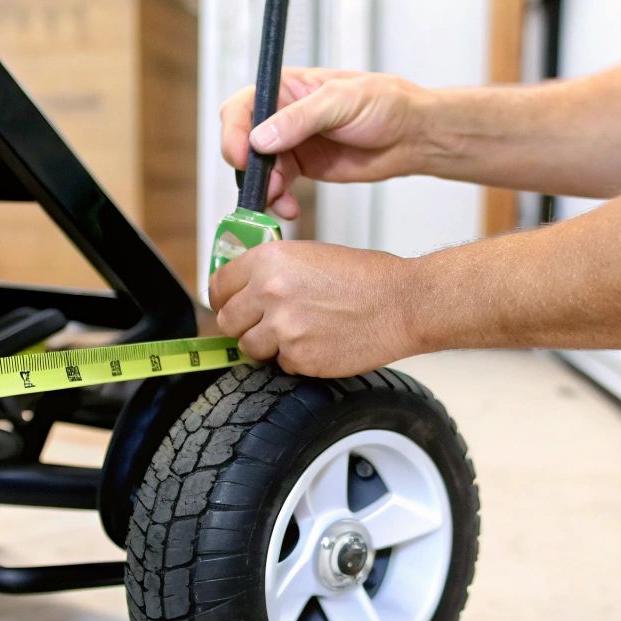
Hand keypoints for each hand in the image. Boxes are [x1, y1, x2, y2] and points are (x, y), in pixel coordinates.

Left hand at [211, 240, 422, 377]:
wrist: (402, 304)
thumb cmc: (366, 278)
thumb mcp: (310, 255)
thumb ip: (272, 271)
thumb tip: (245, 290)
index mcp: (270, 260)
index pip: (219, 284)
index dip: (223, 297)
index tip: (230, 304)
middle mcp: (270, 292)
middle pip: (227, 320)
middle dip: (242, 324)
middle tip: (263, 323)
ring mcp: (283, 328)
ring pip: (250, 347)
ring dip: (267, 345)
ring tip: (298, 332)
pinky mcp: (299, 358)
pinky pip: (280, 365)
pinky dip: (295, 359)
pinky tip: (319, 343)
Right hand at [220, 68, 429, 220]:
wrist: (411, 135)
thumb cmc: (384, 103)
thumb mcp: (342, 102)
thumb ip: (300, 119)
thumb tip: (261, 138)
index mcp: (287, 88)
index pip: (243, 106)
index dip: (234, 131)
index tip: (241, 156)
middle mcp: (282, 115)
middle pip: (243, 140)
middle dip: (247, 166)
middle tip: (263, 184)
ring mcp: (291, 143)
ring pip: (259, 169)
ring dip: (264, 188)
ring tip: (281, 199)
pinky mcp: (303, 168)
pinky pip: (278, 186)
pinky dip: (279, 200)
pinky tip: (290, 208)